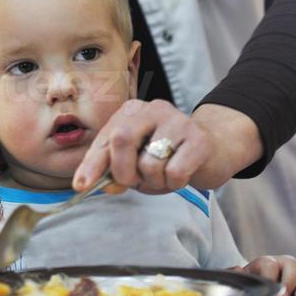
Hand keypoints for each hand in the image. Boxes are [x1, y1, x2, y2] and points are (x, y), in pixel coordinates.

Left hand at [71, 100, 262, 194]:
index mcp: (132, 111)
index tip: (81, 186)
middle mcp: (152, 109)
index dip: (92, 164)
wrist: (215, 148)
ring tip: (165, 176)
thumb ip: (116, 171)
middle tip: (135, 182)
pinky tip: (182, 174)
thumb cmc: (169, 156)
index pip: (105, 139)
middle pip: (121, 140)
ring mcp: (177, 121)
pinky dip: (174, 183)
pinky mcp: (198, 140)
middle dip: (123, 171)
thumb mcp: (138, 161)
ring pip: (149, 163)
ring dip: (154, 182)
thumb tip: (104, 186)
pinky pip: (174, 173)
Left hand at [230, 255, 295, 295]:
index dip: (271, 277)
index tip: (273, 292)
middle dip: (290, 281)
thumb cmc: (253, 283)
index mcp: (265, 262)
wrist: (263, 281)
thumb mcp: (243, 280)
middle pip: (290, 264)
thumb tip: (237, 270)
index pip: (269, 264)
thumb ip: (236, 275)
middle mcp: (282, 262)